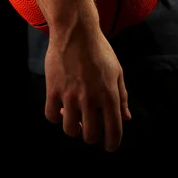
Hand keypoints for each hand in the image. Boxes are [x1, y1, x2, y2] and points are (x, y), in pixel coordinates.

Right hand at [44, 22, 130, 151]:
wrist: (76, 31)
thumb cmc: (99, 50)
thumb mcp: (117, 71)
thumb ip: (122, 97)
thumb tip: (126, 118)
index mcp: (110, 94)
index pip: (113, 130)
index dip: (112, 143)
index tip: (109, 146)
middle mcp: (91, 98)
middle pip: (90, 135)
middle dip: (91, 137)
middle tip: (89, 129)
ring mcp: (71, 94)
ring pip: (70, 129)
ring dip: (73, 128)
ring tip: (74, 118)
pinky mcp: (53, 89)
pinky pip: (51, 115)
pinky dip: (56, 117)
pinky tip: (61, 110)